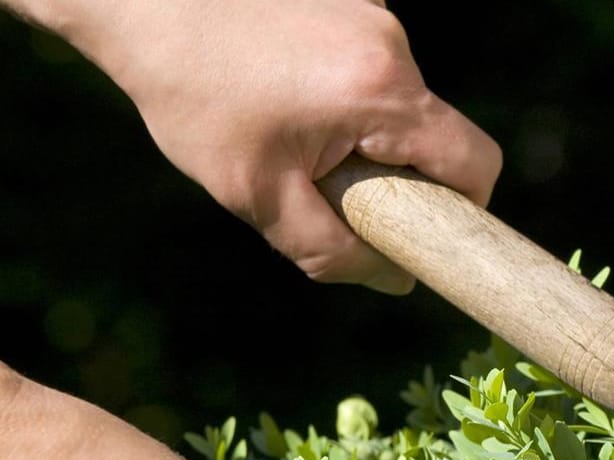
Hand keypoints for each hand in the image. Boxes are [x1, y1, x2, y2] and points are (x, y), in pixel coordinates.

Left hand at [32, 0, 500, 293]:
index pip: (475, 164)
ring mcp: (374, 13)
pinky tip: (280, 89)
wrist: (138, 1)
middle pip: (435, 134)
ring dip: (362, 131)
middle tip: (327, 183)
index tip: (420, 231)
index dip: (464, 210)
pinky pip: (370, 67)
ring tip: (288, 128)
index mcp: (382, 92)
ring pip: (399, 102)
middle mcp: (392, 44)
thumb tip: (395, 279)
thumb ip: (334, 250)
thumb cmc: (193, 98)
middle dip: (395, 172)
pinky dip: (340, 93)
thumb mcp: (259, 196)